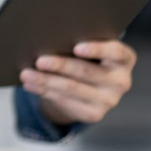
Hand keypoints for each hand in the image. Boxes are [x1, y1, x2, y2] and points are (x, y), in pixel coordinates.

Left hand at [20, 40, 135, 125]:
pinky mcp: (94, 114)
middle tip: (39, 60)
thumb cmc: (88, 57)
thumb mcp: (90, 47)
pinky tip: (30, 84)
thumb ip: (80, 40)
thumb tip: (50, 35)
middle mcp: (121, 81)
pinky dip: (44, 91)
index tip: (77, 47)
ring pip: (72, 88)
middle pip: (87, 71)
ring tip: (26, 73)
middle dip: (60, 65)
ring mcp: (109, 100)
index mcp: (124, 59)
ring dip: (46, 80)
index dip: (97, 49)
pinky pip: (65, 101)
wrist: (90, 86)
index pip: (116, 52)